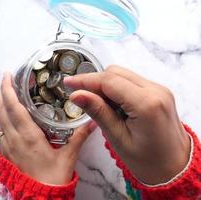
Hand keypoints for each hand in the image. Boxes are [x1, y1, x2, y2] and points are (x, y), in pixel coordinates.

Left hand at [0, 72, 96, 184]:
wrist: (39, 197)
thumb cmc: (53, 178)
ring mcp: (6, 147)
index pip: (13, 107)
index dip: (8, 89)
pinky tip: (2, 118)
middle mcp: (13, 139)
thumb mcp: (68, 156)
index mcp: (28, 136)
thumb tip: (92, 122)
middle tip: (6, 80)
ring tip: (4, 96)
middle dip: (1, 92)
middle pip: (0, 109)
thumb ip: (79, 137)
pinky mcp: (4, 154)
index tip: (7, 75)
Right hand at [64, 65, 190, 184]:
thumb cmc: (148, 160)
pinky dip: (117, 89)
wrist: (175, 168)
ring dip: (105, 85)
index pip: (109, 81)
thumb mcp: (118, 138)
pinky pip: (131, 82)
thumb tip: (77, 94)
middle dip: (94, 82)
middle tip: (80, 97)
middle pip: (115, 73)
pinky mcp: (158, 92)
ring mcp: (159, 90)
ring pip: (122, 75)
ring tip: (98, 105)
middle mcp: (156, 91)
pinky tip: (112, 105)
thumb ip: (98, 112)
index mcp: (147, 104)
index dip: (85, 80)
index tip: (68, 83)